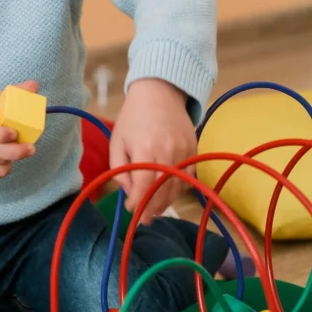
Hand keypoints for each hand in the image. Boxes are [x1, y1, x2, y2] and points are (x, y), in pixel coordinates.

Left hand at [110, 79, 196, 223]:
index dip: (138, 202)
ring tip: (156, 210)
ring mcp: (184, 150)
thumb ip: (120, 170)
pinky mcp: (194, 149)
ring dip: (167, 202)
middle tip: (144, 219)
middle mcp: (168, 151)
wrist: (160, 93)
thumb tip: (130, 193)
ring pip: (178, 186)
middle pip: (163, 190)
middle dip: (153, 208)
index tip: (131, 210)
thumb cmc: (133, 118)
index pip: (144, 185)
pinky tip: (169, 194)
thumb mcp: (117, 142)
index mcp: (145, 148)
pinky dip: (179, 189)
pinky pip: (189, 176)